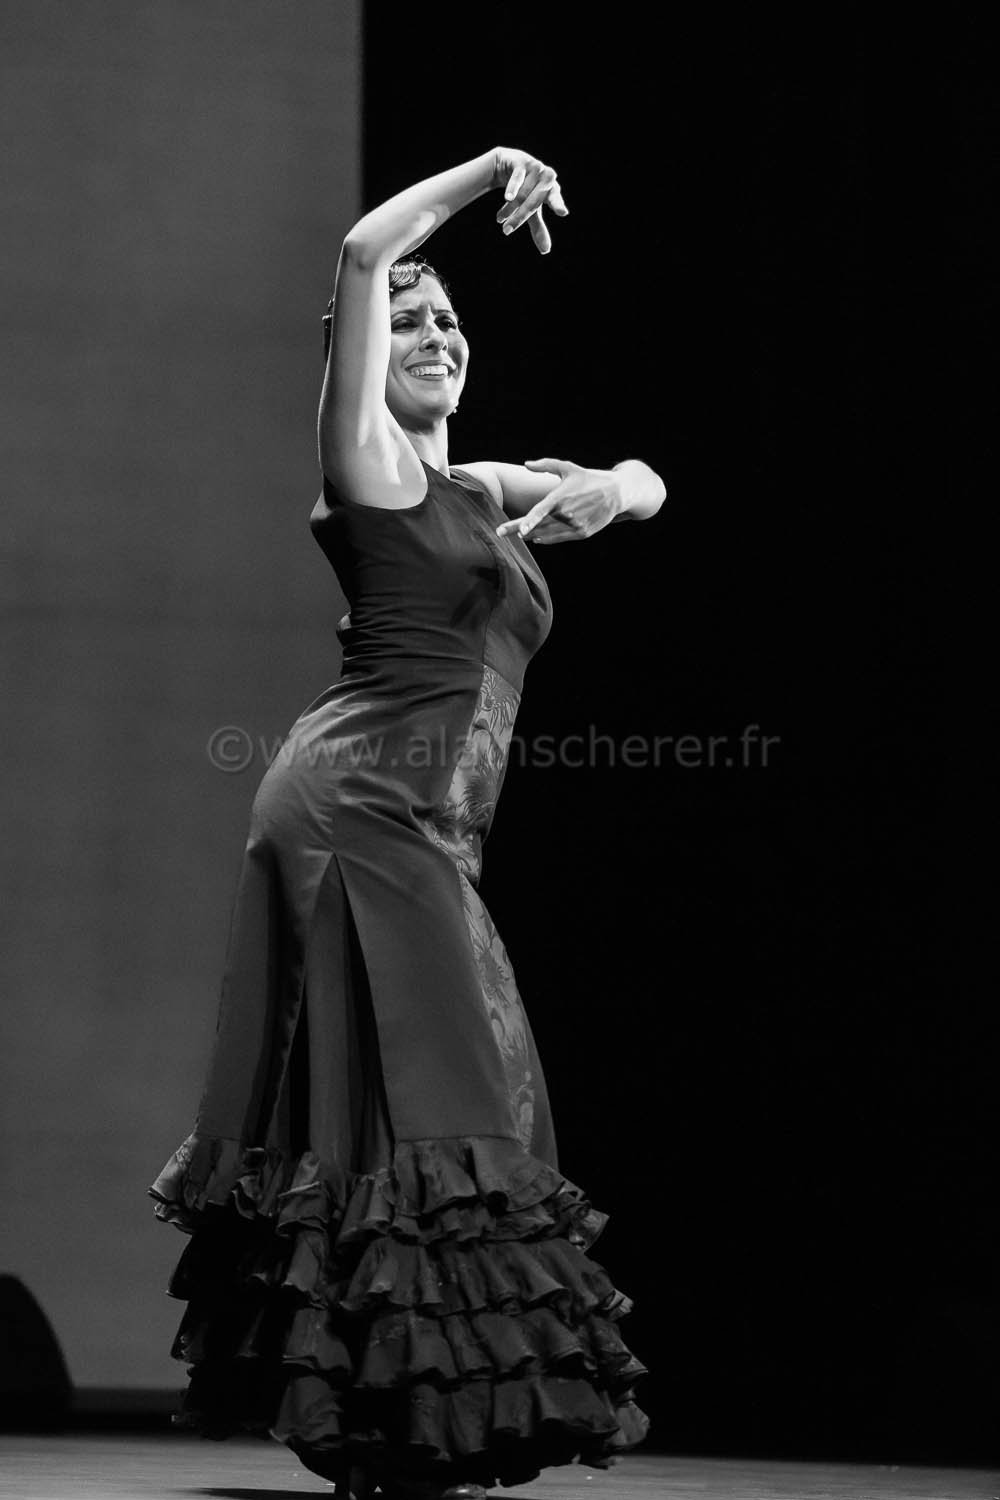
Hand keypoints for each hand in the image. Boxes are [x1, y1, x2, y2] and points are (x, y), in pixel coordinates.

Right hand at [492, 147, 568, 254]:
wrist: (510, 165)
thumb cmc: (526, 190)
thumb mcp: (532, 210)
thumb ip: (539, 228)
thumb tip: (546, 251)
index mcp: (551, 189)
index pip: (555, 199)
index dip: (558, 205)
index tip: (563, 213)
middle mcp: (546, 177)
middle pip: (533, 202)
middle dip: (519, 217)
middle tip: (506, 232)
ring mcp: (534, 167)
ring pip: (522, 193)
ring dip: (509, 208)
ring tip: (499, 219)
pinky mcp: (521, 161)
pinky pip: (517, 177)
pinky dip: (512, 187)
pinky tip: (508, 197)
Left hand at [495, 459, 623, 543]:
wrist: (616, 492)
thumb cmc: (589, 478)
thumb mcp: (569, 468)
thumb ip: (546, 465)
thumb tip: (526, 465)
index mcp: (561, 496)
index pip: (540, 511)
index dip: (527, 521)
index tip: (517, 530)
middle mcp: (567, 513)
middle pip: (538, 525)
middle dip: (518, 529)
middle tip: (500, 532)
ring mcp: (575, 525)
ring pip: (547, 533)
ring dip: (531, 534)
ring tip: (516, 533)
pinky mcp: (582, 533)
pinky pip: (559, 538)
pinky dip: (546, 539)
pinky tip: (536, 538)